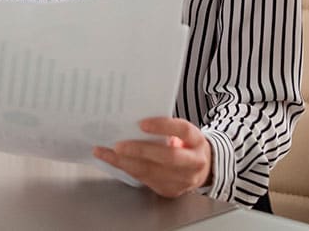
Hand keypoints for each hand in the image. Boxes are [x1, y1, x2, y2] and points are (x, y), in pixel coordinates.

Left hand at [92, 117, 212, 197]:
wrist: (203, 169)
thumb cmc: (186, 144)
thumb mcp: (182, 132)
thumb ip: (164, 126)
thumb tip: (132, 117)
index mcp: (197, 141)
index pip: (183, 131)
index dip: (163, 126)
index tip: (142, 123)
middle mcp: (194, 162)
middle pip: (168, 157)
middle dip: (140, 151)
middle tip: (118, 145)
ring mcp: (183, 180)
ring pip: (152, 172)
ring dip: (125, 162)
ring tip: (105, 152)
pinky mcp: (170, 190)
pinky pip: (145, 180)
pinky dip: (127, 169)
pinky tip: (113, 161)